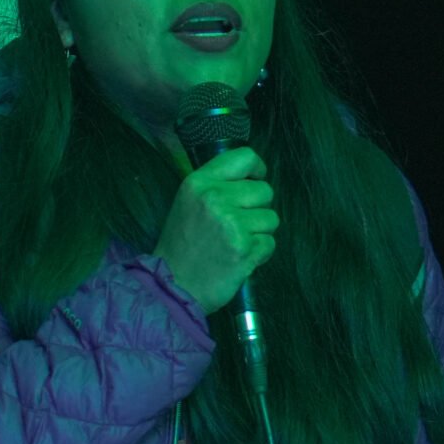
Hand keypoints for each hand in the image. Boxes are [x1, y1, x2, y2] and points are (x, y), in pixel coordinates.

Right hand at [154, 148, 277, 313]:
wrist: (172, 285)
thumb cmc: (181, 245)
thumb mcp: (188, 202)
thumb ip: (216, 185)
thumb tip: (251, 175)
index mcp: (200, 182)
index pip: (245, 157)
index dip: (257, 169)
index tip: (255, 181)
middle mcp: (216, 198)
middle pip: (265, 190)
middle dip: (258, 208)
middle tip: (239, 224)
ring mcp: (232, 223)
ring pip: (271, 218)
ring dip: (259, 232)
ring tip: (236, 243)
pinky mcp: (245, 248)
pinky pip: (270, 243)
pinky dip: (260, 253)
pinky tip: (240, 258)